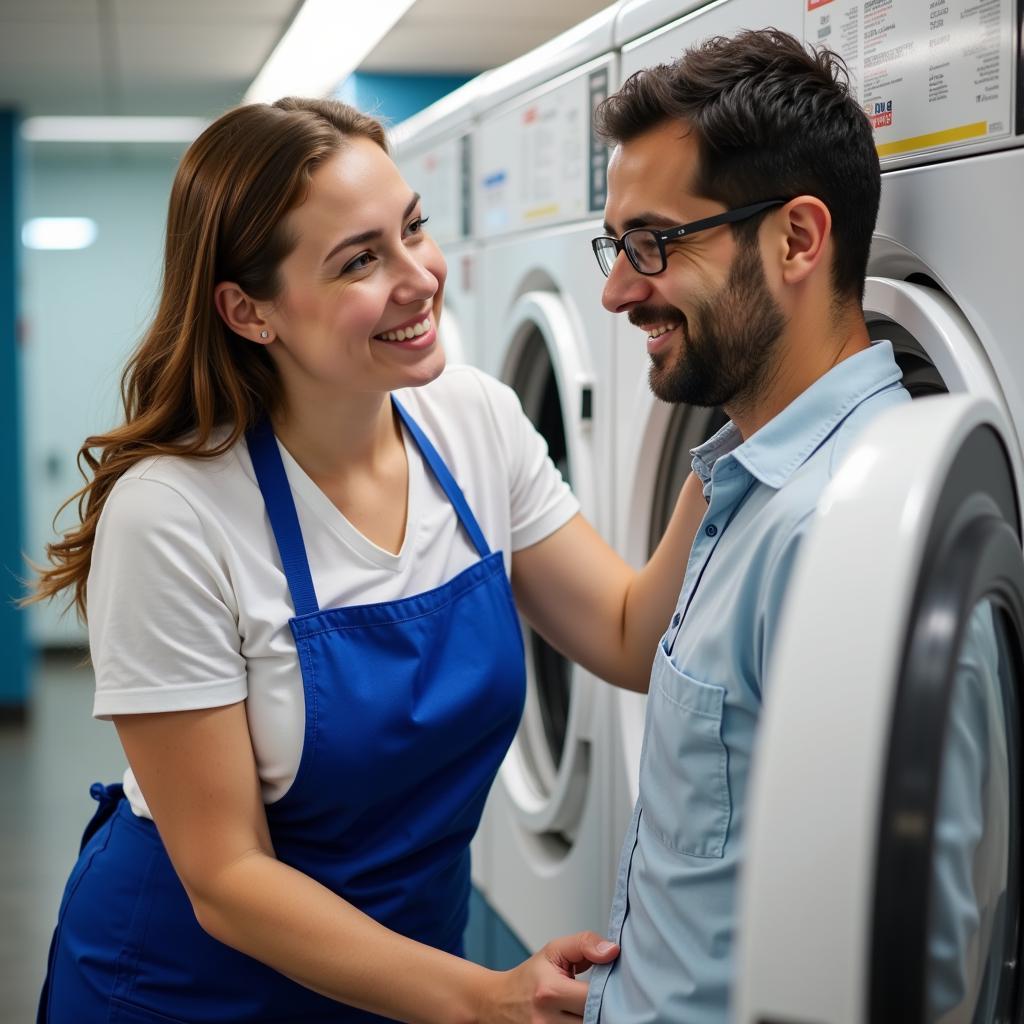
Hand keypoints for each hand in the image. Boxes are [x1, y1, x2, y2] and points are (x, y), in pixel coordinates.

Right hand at [482, 931, 618, 1021]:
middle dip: (605, 1006)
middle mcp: (547, 1021)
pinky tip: (581, 1015)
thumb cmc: (530, 977)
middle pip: (595, 1019)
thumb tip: (613, 951)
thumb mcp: (554, 950)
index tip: (610, 982)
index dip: (608, 989)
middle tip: (606, 995)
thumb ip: (585, 944)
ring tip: (593, 1006)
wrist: (498, 1002)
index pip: (593, 997)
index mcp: (549, 992)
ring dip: (596, 1018)